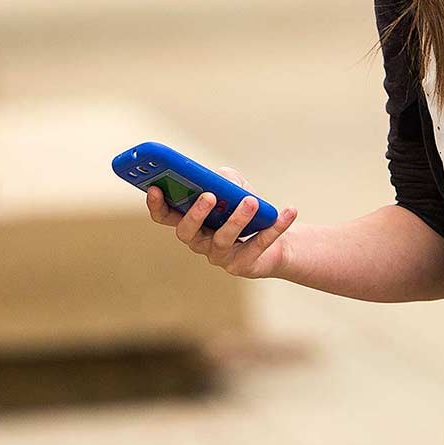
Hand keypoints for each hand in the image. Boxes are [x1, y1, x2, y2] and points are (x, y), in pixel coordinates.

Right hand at [146, 166, 297, 279]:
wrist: (273, 235)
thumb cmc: (245, 207)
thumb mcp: (235, 186)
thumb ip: (226, 179)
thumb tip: (222, 181)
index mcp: (190, 221)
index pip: (165, 216)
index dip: (156, 205)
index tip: (155, 187)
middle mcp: (199, 241)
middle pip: (187, 232)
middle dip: (196, 214)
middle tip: (209, 196)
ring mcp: (219, 256)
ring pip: (223, 239)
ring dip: (237, 219)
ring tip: (252, 201)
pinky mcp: (243, 265)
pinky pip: (259, 244)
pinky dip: (276, 226)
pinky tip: (289, 210)